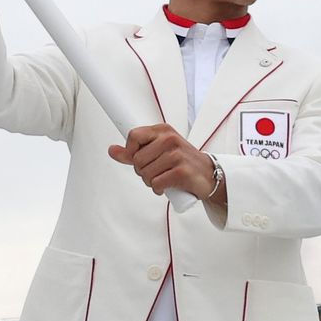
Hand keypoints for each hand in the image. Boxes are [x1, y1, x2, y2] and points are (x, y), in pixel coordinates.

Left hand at [108, 124, 224, 202]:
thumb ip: (133, 152)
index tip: (140, 158)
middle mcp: (169, 139)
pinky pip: (156, 183)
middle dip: (142, 171)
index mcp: (163, 131)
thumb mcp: (157, 152)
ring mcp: (176, 154)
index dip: (131, 152)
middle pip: (137, 159)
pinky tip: (167, 186)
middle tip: (156, 171)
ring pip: (145, 173)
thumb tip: (112, 150)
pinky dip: (158, 189)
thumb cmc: (182, 162)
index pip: (133, 136)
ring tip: (162, 178)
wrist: (208, 175)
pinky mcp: (181, 171)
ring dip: (150, 181)